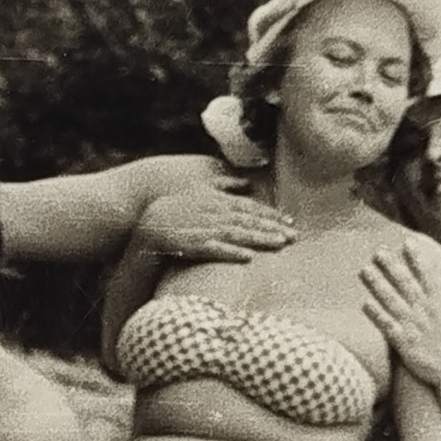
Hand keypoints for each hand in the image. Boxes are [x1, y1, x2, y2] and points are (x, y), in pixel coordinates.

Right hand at [136, 178, 294, 262]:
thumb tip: (245, 182)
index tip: (290, 221)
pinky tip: (247, 258)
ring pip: (238, 234)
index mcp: (217, 201)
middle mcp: (214, 213)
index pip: (250, 207)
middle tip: (295, 236)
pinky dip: (231, 253)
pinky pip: (215, 250)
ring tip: (280, 244)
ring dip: (260, 239)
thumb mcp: (198, 190)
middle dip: (273, 227)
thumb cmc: (173, 208)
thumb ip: (223, 185)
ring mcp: (204, 229)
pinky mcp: (192, 245)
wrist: (144, 222)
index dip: (271, 214)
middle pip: (249, 220)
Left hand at [359, 239, 440, 387]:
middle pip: (405, 283)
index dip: (417, 258)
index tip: (407, 242)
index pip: (428, 275)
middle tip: (378, 251)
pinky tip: (364, 303)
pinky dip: (376, 314)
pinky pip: (387, 326)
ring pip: (391, 301)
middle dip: (391, 265)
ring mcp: (414, 327)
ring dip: (377, 285)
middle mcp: (426, 312)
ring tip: (364, 270)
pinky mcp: (405, 344)